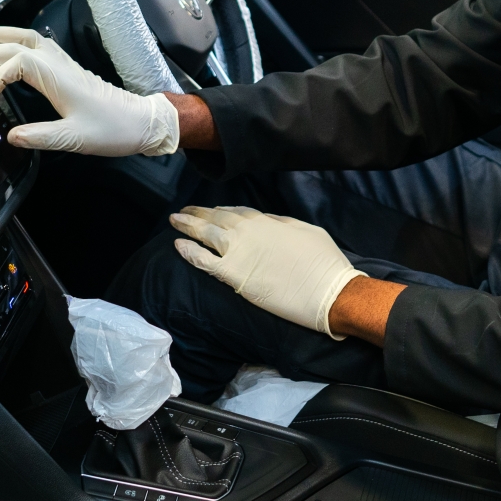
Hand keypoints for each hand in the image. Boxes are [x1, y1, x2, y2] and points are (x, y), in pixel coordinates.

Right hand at [0, 24, 178, 155]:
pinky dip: (13, 39)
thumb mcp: (75, 139)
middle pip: (15, 45)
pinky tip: (3, 42)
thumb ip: (40, 137)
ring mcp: (63, 63)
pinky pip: (35, 44)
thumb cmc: (113, 129)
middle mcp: (59, 65)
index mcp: (59, 78)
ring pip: (25, 38)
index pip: (17, 64)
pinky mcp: (66, 68)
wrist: (142, 122)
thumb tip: (10, 136)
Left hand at [170, 206, 367, 338]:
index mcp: (265, 221)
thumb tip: (267, 221)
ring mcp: (237, 252)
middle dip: (198, 213)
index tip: (212, 210)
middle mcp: (247, 231)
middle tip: (183, 211)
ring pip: (204, 234)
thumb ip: (282, 223)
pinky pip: (202, 260)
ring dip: (187, 225)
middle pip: (216, 218)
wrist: (326, 290)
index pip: (236, 211)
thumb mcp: (306, 231)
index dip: (222, 210)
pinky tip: (177, 245)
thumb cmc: (323, 262)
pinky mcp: (233, 275)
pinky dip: (188, 251)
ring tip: (174, 220)